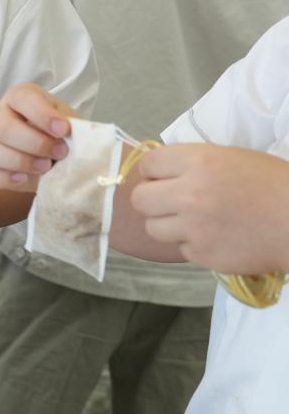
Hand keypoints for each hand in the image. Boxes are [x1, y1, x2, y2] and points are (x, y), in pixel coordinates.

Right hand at [0, 83, 73, 190]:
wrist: (59, 160)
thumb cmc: (64, 136)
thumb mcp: (73, 125)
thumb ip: (71, 127)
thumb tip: (67, 134)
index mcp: (20, 98)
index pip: (21, 98)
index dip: (41, 114)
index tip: (63, 130)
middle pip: (3, 127)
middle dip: (34, 143)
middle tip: (60, 153)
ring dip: (20, 161)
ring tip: (46, 167)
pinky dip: (2, 178)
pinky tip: (23, 179)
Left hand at [132, 144, 288, 275]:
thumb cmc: (274, 184)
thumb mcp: (231, 158)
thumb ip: (192, 164)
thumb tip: (160, 172)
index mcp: (198, 162)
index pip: (148, 164)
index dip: (153, 171)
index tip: (163, 177)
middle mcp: (189, 194)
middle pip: (140, 199)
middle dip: (152, 199)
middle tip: (170, 201)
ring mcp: (194, 228)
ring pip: (153, 227)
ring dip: (168, 224)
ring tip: (193, 221)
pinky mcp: (204, 255)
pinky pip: (181, 249)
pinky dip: (193, 244)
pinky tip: (216, 237)